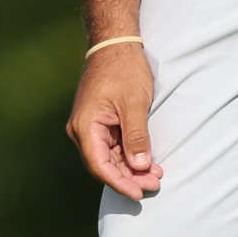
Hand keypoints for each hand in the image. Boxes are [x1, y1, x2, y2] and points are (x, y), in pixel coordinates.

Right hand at [67, 42, 162, 199]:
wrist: (115, 43)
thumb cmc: (123, 69)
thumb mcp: (134, 103)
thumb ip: (136, 136)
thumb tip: (140, 166)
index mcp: (85, 126)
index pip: (100, 165)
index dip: (120, 182)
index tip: (139, 193)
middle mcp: (82, 129)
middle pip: (104, 164)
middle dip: (129, 177)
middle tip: (154, 184)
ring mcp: (90, 126)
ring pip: (110, 157)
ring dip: (131, 167)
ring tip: (155, 175)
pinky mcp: (100, 122)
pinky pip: (112, 145)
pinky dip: (129, 154)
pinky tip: (147, 162)